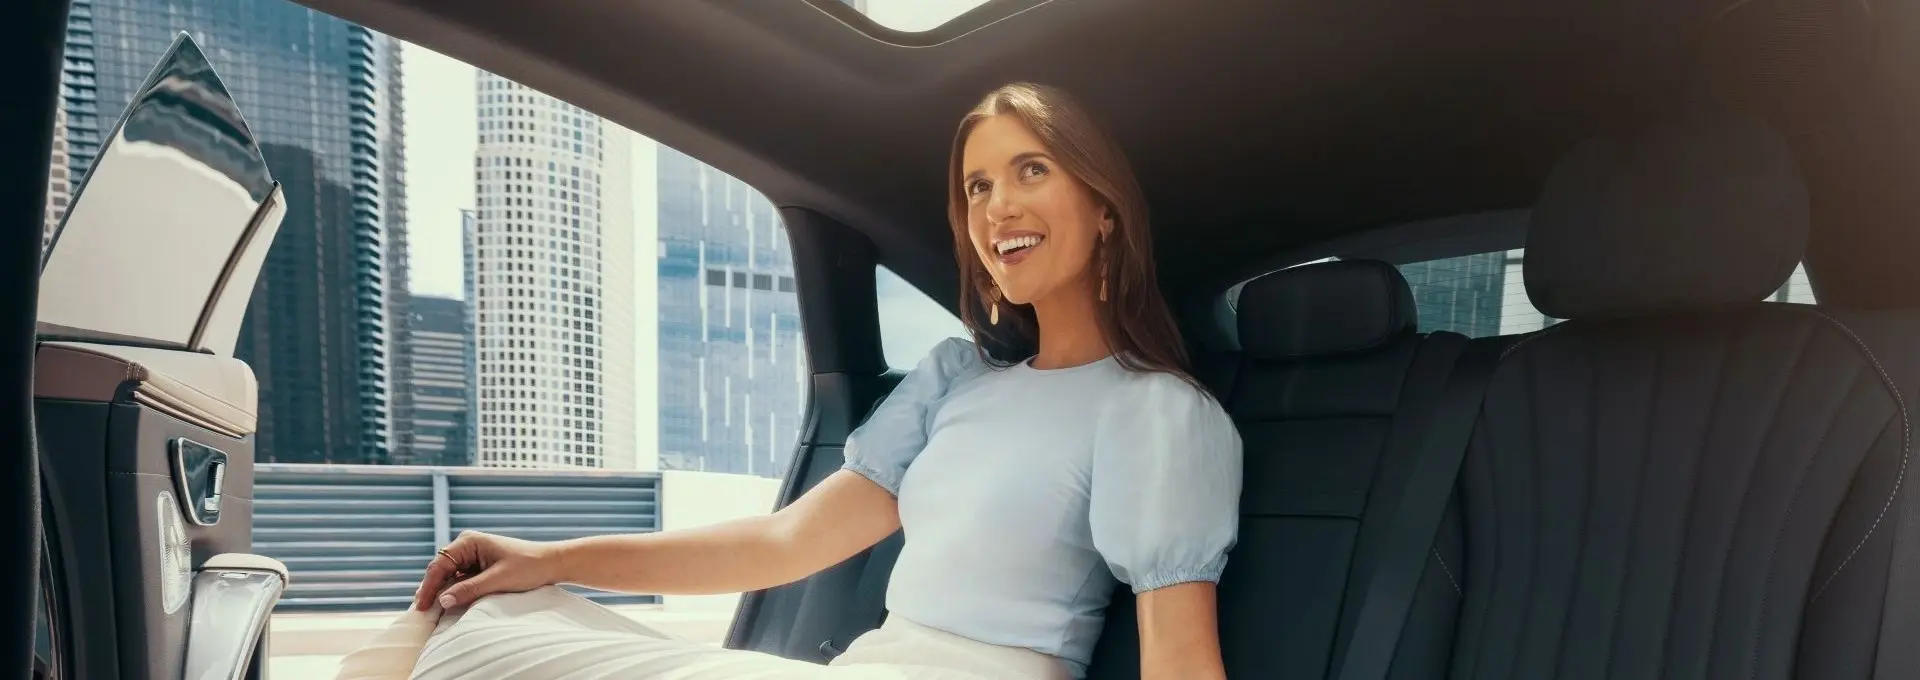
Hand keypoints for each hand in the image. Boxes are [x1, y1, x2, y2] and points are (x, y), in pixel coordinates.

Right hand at [413, 530, 562, 610]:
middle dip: (430, 590)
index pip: (440, 565)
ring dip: (440, 592)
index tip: (422, 606)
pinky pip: (459, 581)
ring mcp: (471, 557)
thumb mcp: (499, 579)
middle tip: (420, 613)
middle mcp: (467, 546)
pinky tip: (446, 605)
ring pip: (448, 577)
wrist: (551, 563)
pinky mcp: (478, 568)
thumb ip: (471, 589)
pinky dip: (452, 592)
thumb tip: (443, 600)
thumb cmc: (529, 566)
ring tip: (429, 612)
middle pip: (440, 570)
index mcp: (469, 542)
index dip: (428, 586)